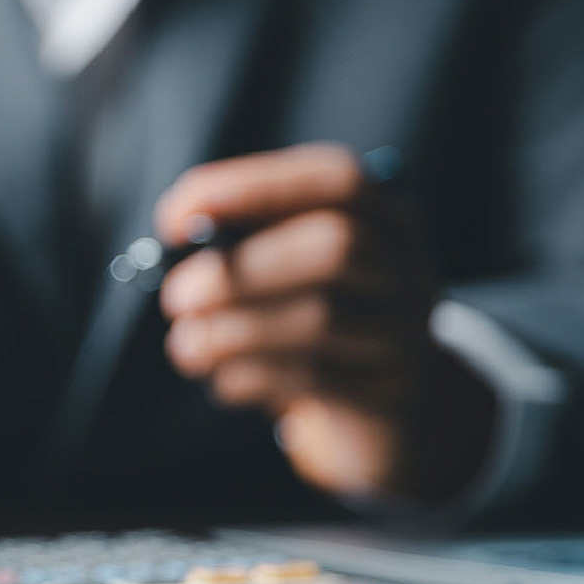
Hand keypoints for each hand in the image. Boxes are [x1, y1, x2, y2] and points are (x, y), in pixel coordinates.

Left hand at [151, 143, 496, 504]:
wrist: (384, 405)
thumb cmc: (312, 314)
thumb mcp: (290, 268)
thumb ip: (247, 240)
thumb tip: (180, 231)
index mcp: (384, 215)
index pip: (334, 178)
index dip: (248, 188)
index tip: (173, 219)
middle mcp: (408, 266)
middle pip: (336, 248)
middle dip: (241, 269)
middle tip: (176, 297)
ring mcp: (410, 332)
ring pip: (321, 319)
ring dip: (233, 331)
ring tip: (186, 345)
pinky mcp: (394, 392)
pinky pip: (316, 379)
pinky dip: (252, 376)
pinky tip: (223, 379)